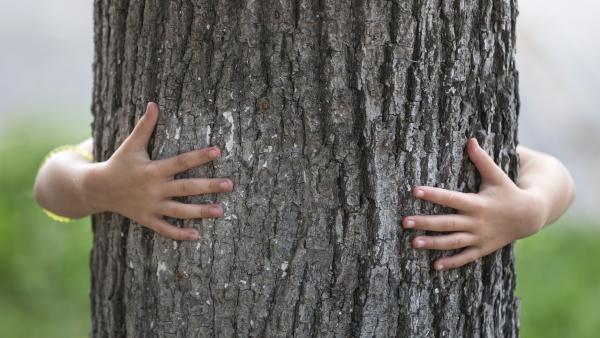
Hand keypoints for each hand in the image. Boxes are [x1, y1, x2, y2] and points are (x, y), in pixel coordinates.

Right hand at [82, 102, 232, 240]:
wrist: (97, 189)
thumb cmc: (119, 163)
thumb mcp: (131, 145)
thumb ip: (145, 126)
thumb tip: (154, 104)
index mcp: (153, 170)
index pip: (180, 162)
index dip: (199, 156)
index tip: (217, 151)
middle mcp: (154, 189)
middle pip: (185, 188)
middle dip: (208, 186)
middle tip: (229, 184)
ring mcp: (151, 206)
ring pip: (179, 211)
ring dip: (200, 212)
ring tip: (221, 211)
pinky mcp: (147, 219)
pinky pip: (165, 229)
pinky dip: (179, 234)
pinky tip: (197, 236)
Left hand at [402, 138, 545, 270]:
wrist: (530, 216)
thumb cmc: (508, 191)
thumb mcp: (497, 175)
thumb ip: (482, 159)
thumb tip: (470, 140)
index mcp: (477, 203)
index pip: (450, 198)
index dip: (432, 194)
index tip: (414, 191)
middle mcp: (476, 222)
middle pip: (446, 223)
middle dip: (425, 223)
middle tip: (404, 222)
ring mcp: (479, 237)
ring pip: (452, 242)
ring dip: (433, 244)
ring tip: (413, 243)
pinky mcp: (482, 248)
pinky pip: (465, 257)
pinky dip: (451, 262)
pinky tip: (434, 266)